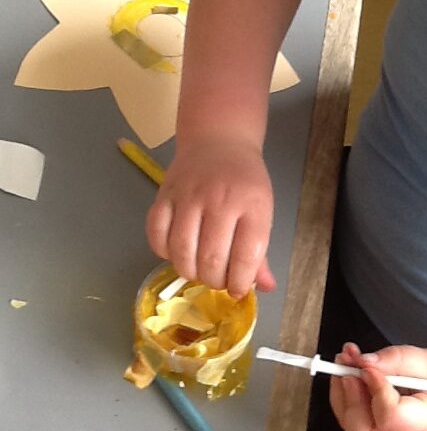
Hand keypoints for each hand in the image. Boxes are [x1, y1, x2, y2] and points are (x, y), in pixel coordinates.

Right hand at [145, 134, 275, 298]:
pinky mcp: (164, 195)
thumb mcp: (262, 210)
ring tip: (198, 269)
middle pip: (211, 257)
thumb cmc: (244, 181)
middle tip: (217, 279)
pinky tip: (177, 252)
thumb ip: (261, 252)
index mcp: (252, 204)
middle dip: (214, 280)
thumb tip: (265, 287)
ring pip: (181, 251)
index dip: (241, 282)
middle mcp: (219, 199)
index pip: (247, 255)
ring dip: (189, 271)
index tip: (237, 290)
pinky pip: (156, 235)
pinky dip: (164, 253)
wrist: (218, 140)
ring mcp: (188, 196)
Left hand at [329, 343, 426, 430]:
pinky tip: (352, 371)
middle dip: (349, 402)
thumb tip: (362, 362)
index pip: (392, 419)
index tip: (369, 365)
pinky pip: (357, 425)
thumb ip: (398, 360)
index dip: (375, 391)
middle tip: (348, 369)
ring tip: (346, 362)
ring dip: (342, 397)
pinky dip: (347, 398)